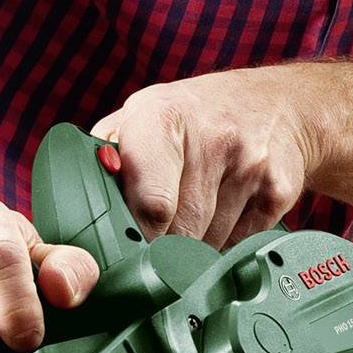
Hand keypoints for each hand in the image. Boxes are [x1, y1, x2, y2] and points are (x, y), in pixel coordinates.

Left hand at [92, 68, 320, 247]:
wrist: (278, 104)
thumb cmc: (194, 116)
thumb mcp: (143, 116)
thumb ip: (105, 156)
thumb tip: (73, 206)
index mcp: (162, 118)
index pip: (149, 203)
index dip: (134, 236)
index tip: (127, 248)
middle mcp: (211, 137)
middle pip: (178, 232)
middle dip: (162, 246)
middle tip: (155, 241)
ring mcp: (251, 165)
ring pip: (209, 244)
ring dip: (194, 248)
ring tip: (192, 219)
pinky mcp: (280, 191)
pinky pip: (241, 244)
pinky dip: (227, 245)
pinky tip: (224, 217)